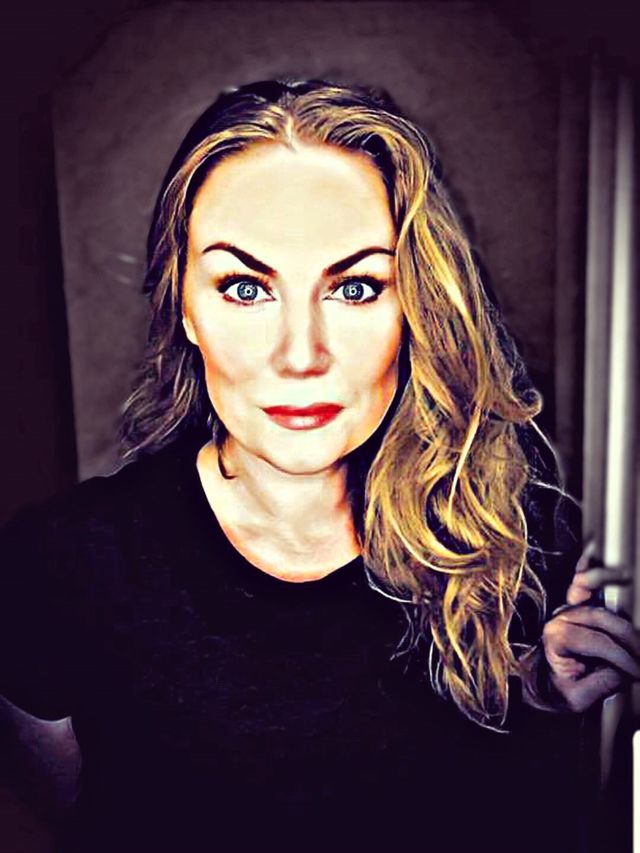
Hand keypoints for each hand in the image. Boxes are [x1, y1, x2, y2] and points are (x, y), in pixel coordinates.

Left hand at [520, 544, 639, 712]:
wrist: (539, 687)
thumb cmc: (557, 691)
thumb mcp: (577, 697)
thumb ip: (599, 684)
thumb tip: (621, 672)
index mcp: (556, 638)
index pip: (596, 641)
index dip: (620, 657)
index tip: (637, 673)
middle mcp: (560, 618)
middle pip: (602, 618)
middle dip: (628, 637)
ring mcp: (568, 610)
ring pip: (595, 598)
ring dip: (618, 602)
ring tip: (634, 614)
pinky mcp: (576, 607)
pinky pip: (582, 584)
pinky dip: (589, 570)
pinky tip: (593, 556)